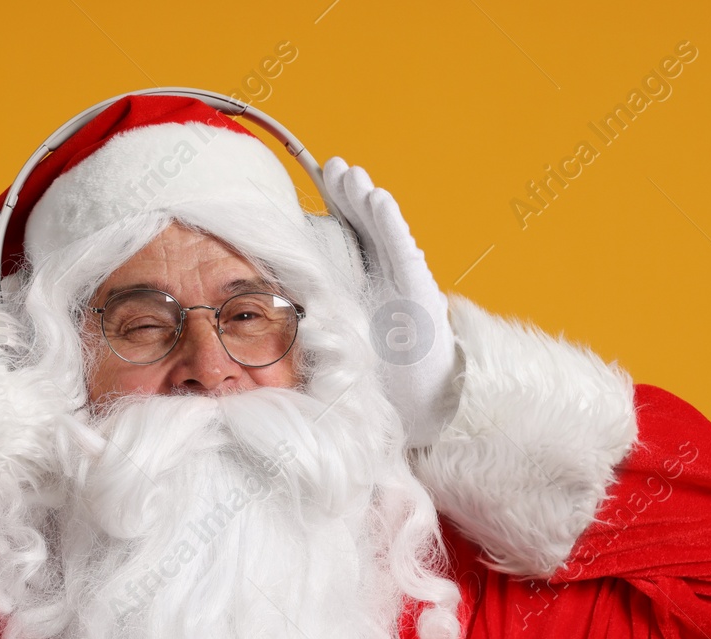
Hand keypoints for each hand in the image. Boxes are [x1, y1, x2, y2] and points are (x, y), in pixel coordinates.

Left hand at [322, 157, 457, 446]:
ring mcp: (402, 280)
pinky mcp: (418, 290)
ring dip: (363, 199)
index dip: (335, 209)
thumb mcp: (340, 341)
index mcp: (364, 282)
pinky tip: (378, 199)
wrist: (421, 400)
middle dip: (347, 195)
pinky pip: (401, 251)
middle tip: (330, 166)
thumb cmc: (382, 374)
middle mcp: (384, 276)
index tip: (317, 181)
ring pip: (380, 230)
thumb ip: (319, 321)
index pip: (347, 237)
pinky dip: (389, 224)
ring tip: (347, 172)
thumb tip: (289, 311)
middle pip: (362, 226)